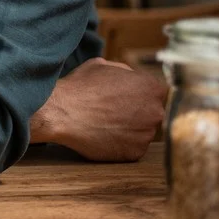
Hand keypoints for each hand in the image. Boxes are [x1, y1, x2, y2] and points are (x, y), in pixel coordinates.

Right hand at [31, 58, 168, 161]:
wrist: (61, 113)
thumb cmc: (80, 87)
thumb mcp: (103, 65)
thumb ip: (126, 72)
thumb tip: (131, 77)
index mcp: (153, 87)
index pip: (156, 93)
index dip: (139, 94)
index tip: (126, 98)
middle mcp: (156, 112)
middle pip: (152, 113)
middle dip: (137, 113)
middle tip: (113, 112)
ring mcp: (146, 135)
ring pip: (142, 132)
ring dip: (129, 129)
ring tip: (105, 125)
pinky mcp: (134, 153)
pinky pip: (132, 148)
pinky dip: (120, 145)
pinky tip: (103, 136)